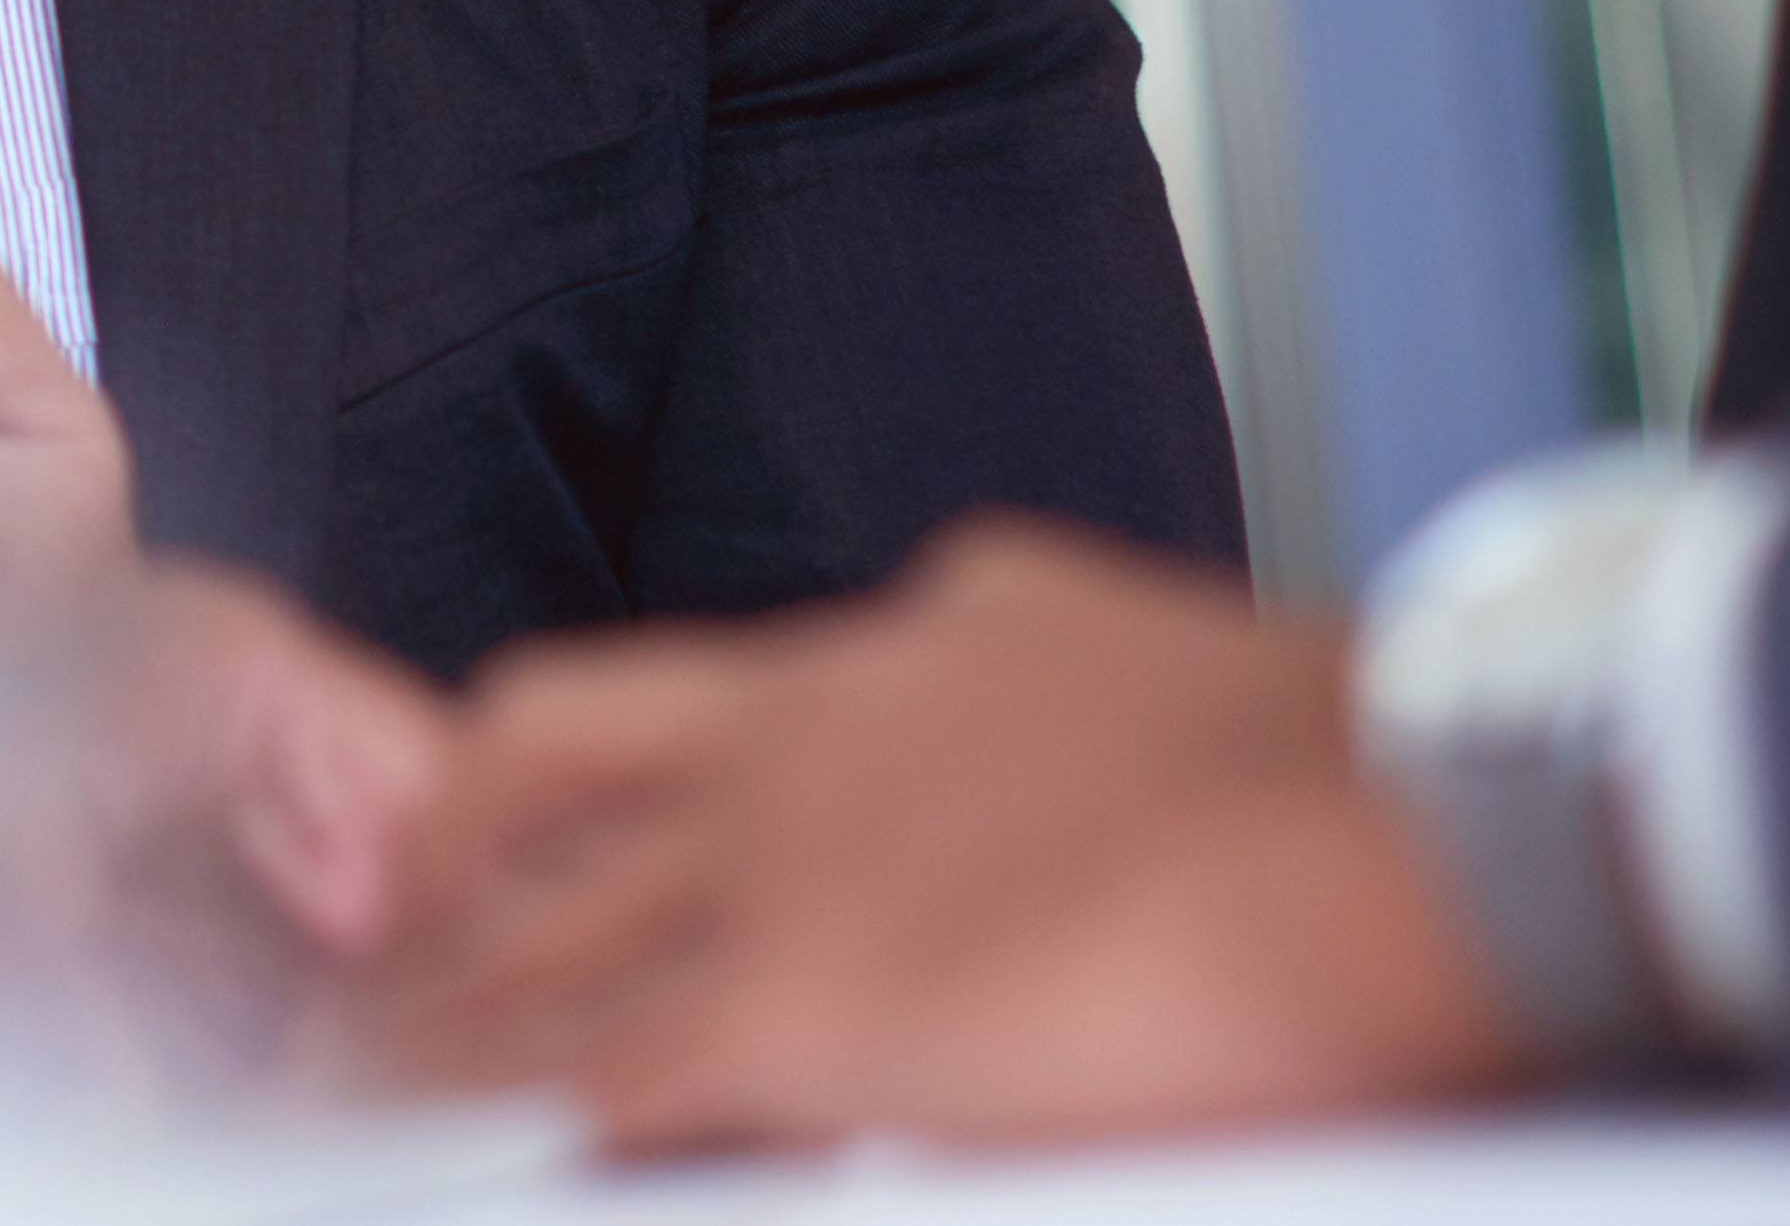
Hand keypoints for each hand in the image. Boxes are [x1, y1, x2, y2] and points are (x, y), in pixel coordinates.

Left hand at [366, 516, 1529, 1152]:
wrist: (1448, 817)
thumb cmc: (1399, 796)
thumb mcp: (1195, 714)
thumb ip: (1091, 768)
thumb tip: (1113, 847)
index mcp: (941, 634)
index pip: (701, 691)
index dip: (585, 772)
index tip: (522, 830)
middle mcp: (831, 710)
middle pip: (554, 777)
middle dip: (449, 868)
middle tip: (371, 943)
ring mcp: (798, 846)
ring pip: (541, 925)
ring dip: (433, 1000)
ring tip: (342, 1070)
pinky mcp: (800, 993)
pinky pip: (584, 1069)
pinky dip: (489, 1112)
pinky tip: (424, 1156)